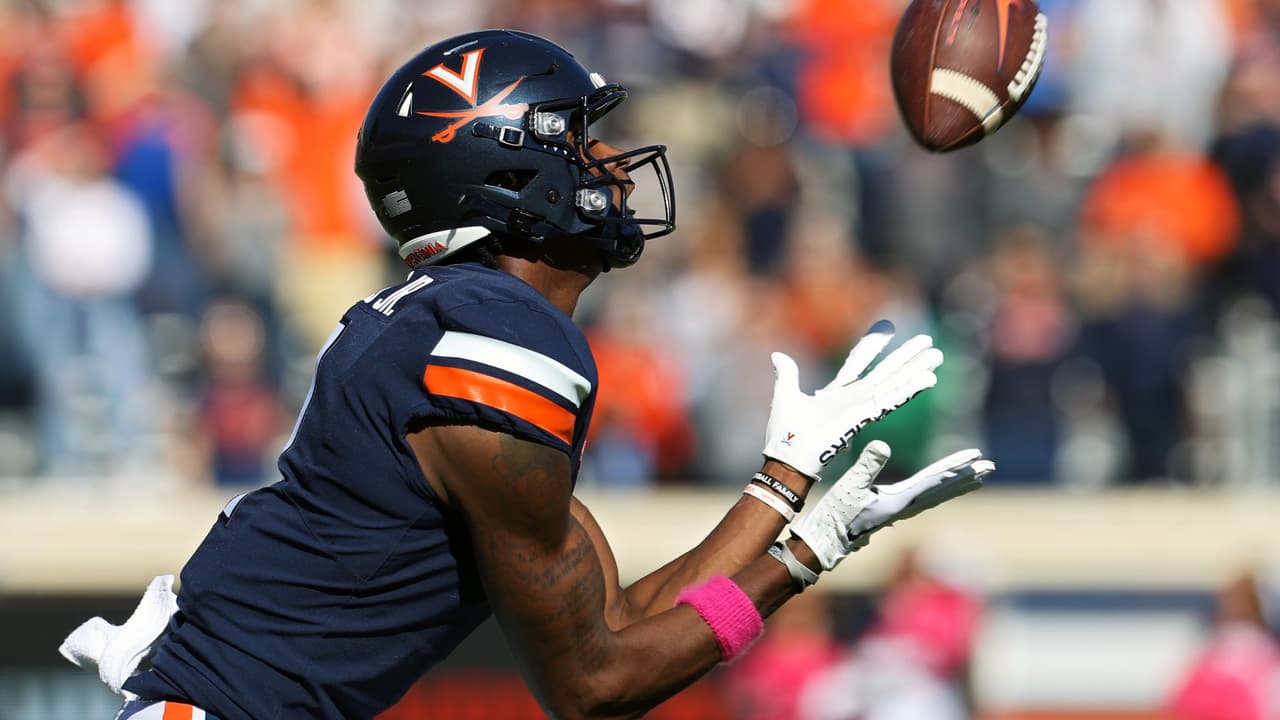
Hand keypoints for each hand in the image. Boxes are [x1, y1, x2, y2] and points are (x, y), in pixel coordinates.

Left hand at [762, 320, 941, 479]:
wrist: (787, 457)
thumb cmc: (786, 434)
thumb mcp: (786, 394)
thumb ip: (787, 374)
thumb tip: (778, 355)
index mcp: (837, 392)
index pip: (859, 362)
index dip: (873, 345)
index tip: (888, 327)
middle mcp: (854, 398)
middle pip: (885, 371)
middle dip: (905, 356)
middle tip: (927, 340)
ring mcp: (861, 407)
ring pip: (894, 383)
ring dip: (915, 369)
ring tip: (936, 356)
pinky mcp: (864, 416)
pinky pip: (891, 399)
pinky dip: (910, 389)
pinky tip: (928, 378)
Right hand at [790, 441, 992, 570]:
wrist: (826, 542)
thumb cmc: (834, 516)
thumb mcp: (848, 487)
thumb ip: (866, 466)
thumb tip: (884, 444)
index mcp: (898, 501)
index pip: (934, 480)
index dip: (955, 467)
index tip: (976, 458)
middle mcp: (905, 507)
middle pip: (942, 489)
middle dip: (966, 476)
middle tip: (990, 466)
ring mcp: (899, 510)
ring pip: (936, 494)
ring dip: (957, 484)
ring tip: (976, 476)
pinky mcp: (891, 510)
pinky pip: (924, 497)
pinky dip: (939, 489)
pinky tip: (942, 487)